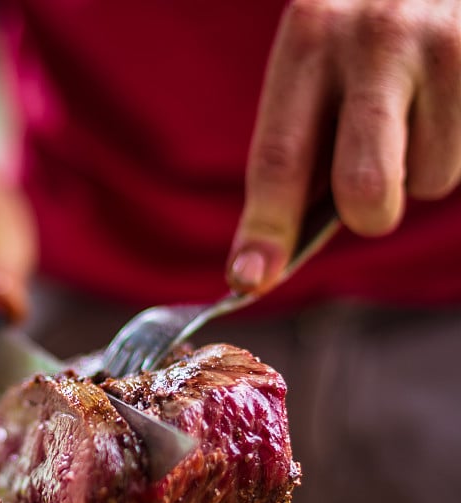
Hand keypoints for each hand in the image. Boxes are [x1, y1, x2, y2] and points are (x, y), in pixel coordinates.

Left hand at [228, 0, 460, 291]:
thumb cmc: (363, 42)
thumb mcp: (316, 69)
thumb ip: (297, 153)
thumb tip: (264, 261)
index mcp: (308, 37)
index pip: (279, 157)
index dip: (265, 229)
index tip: (249, 279)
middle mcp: (374, 36)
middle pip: (363, 190)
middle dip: (365, 215)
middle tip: (366, 192)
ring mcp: (443, 44)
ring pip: (426, 182)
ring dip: (416, 172)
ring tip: (414, 113)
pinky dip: (449, 151)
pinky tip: (442, 104)